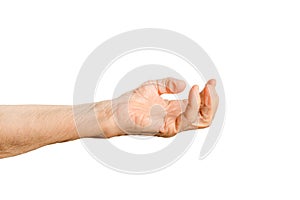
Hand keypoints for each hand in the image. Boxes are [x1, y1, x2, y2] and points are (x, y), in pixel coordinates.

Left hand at [101, 77, 218, 137]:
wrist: (116, 110)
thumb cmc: (132, 101)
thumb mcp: (154, 86)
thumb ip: (169, 84)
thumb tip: (184, 84)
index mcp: (176, 111)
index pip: (200, 108)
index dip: (209, 95)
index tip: (211, 81)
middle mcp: (177, 120)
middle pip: (206, 117)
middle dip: (213, 101)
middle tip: (211, 86)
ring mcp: (173, 126)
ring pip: (201, 120)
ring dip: (207, 102)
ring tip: (205, 88)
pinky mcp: (166, 128)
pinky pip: (187, 119)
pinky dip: (194, 104)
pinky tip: (194, 91)